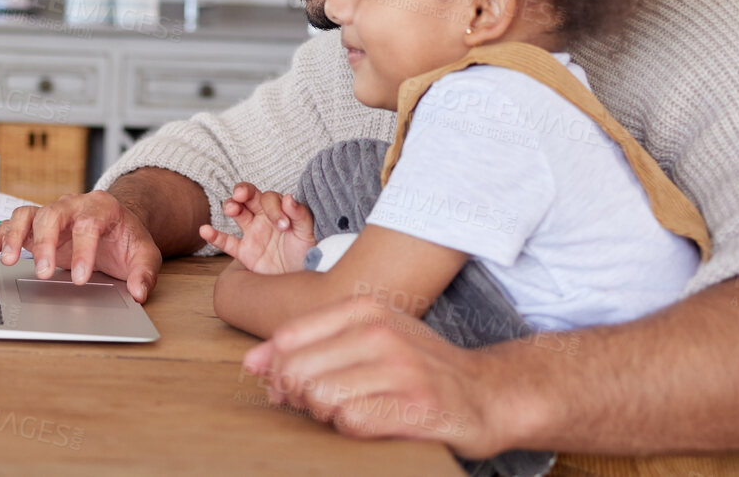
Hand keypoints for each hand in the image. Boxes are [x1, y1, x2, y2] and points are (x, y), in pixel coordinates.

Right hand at [0, 190, 161, 301]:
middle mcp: (72, 205)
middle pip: (52, 214)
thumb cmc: (127, 238)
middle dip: (45, 244)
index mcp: (101, 207)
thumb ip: (144, 273)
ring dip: (15, 237)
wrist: (116, 224)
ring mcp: (51, 214)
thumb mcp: (145, 253)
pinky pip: (12, 225)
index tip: (79, 279)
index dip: (83, 251)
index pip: (89, 224)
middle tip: (43, 273)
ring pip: (28, 215)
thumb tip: (138, 293)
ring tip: (9, 262)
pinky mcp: (35, 226)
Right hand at [201, 182, 315, 274]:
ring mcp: (252, 234)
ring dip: (231, 206)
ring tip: (231, 209)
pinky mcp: (244, 252)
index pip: (269, 199)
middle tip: (241, 195)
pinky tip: (205, 230)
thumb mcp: (308, 234)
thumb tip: (289, 197)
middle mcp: (264, 218)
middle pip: (249, 197)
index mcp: (280, 211)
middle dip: (243, 192)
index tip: (282, 225)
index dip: (274, 208)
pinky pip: (226, 242)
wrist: (300, 280)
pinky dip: (214, 236)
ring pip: (236, 213)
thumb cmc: (307, 255)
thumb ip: (300, 215)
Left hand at [241, 294, 510, 458]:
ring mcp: (401, 369)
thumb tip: (251, 364)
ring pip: (320, 396)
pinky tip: (370, 422)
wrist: (487, 394)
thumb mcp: (366, 339)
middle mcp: (382, 333)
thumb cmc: (418, 367)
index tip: (286, 385)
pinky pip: (351, 422)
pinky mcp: (416, 407)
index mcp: (365, 309)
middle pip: (298, 369)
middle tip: (315, 404)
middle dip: (295, 394)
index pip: (288, 337)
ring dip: (324, 413)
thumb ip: (308, 345)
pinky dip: (351, 429)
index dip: (276, 368)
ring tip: (345, 411)